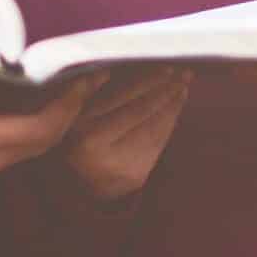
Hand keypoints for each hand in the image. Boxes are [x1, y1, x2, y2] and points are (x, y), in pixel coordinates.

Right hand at [0, 56, 101, 173]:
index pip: (35, 130)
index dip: (63, 108)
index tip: (81, 79)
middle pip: (47, 138)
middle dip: (72, 109)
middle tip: (93, 76)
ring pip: (46, 143)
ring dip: (68, 115)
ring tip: (87, 83)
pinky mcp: (4, 156)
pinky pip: (39, 141)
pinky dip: (57, 120)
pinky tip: (68, 97)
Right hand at [63, 68, 191, 199]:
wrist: (77, 187)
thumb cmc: (74, 142)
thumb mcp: (72, 116)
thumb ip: (89, 93)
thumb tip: (112, 72)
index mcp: (84, 129)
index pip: (124, 99)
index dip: (148, 82)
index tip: (167, 69)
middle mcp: (102, 149)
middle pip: (142, 112)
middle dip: (166, 90)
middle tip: (184, 74)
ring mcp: (120, 165)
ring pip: (154, 129)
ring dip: (172, 107)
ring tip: (182, 89)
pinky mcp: (135, 177)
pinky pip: (158, 145)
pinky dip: (168, 126)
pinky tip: (174, 112)